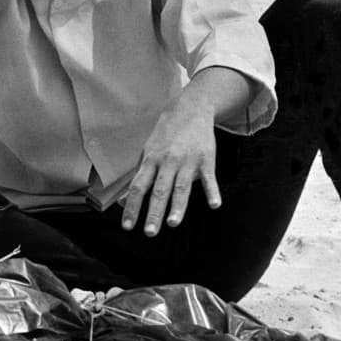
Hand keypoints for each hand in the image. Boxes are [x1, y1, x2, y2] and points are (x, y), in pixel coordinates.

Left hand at [121, 93, 219, 235]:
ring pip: (182, 186)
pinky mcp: (206, 159)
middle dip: (154, 212)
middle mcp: (168, 161)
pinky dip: (212, 191)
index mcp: (151, 161)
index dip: (132, 207)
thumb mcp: (148, 151)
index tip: (127, 226)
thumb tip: (126, 200)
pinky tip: (214, 204)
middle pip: (159, 190)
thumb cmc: (166, 135)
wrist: (190, 108)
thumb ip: (140, 175)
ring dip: (178, 206)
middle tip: (149, 232)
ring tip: (173, 223)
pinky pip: (209, 178)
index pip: (138, 187)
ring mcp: (188, 161)